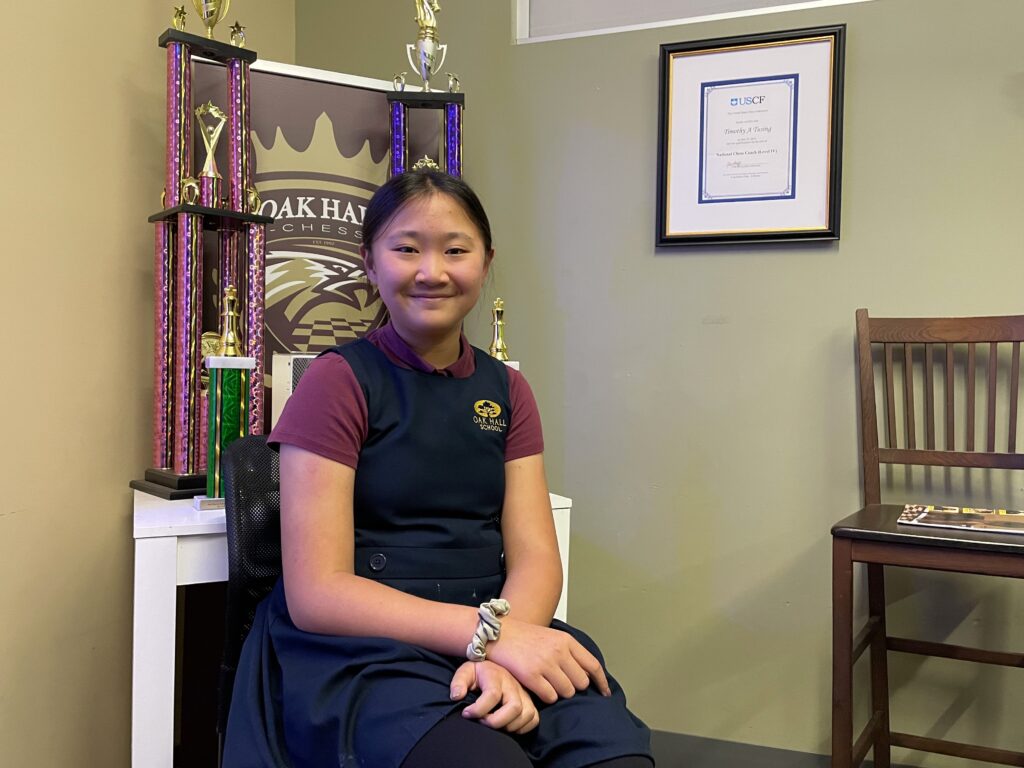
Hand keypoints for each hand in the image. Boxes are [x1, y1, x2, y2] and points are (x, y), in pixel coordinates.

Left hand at [449, 660, 539, 733]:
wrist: (495, 665)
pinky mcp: (530, 702)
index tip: (466, 714)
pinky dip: (522, 727)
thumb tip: (457, 697)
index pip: (492, 695)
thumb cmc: (479, 673)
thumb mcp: (466, 672)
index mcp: (496, 675)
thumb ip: (458, 682)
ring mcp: (524, 694)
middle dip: (496, 721)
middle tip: (482, 722)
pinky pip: (534, 719)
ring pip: (526, 714)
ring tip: (493, 723)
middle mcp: (513, 684)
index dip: (478, 709)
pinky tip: (507, 725)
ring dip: (509, 725)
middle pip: (514, 707)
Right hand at [486, 618, 610, 703]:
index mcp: (566, 640)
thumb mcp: (551, 637)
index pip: (593, 665)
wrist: (496, 633)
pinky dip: (545, 697)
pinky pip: (550, 697)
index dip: (601, 682)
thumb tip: (586, 674)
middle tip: (560, 684)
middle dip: (573, 687)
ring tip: (546, 684)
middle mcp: (559, 651)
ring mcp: (546, 663)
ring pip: (567, 692)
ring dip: (558, 692)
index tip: (605, 693)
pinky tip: (537, 688)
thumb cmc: (523, 637)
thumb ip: (568, 652)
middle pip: (581, 683)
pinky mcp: (532, 675)